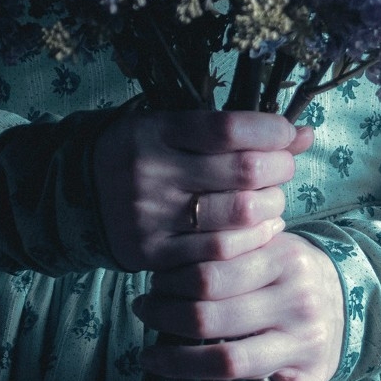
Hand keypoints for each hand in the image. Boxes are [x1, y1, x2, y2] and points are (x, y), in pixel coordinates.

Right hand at [93, 109, 310, 272]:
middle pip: (244, 172)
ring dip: (273, 205)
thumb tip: (304, 133)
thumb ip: (233, 130)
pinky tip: (261, 227)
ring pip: (239, 214)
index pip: (229, 129)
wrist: (77, 193)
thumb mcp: (174, 126)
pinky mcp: (152, 254)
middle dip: (281, 168)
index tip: (287, 133)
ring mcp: (151, 217)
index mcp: (154, 130)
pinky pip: (220, 252)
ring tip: (272, 198)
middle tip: (283, 166)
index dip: (272, 131)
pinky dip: (253, 239)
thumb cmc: (142, 152)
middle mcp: (151, 173)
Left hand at [133, 231, 342, 380]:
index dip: (168, 284)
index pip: (207, 276)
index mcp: (284, 260)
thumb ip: (226, 248)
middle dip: (163, 318)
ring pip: (232, 362)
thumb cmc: (289, 270)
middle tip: (145, 312)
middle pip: (211, 318)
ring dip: (179, 364)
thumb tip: (164, 269)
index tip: (152, 285)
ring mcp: (308, 345)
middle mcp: (299, 303)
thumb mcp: (267, 243)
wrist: (346, 293)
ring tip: (152, 357)